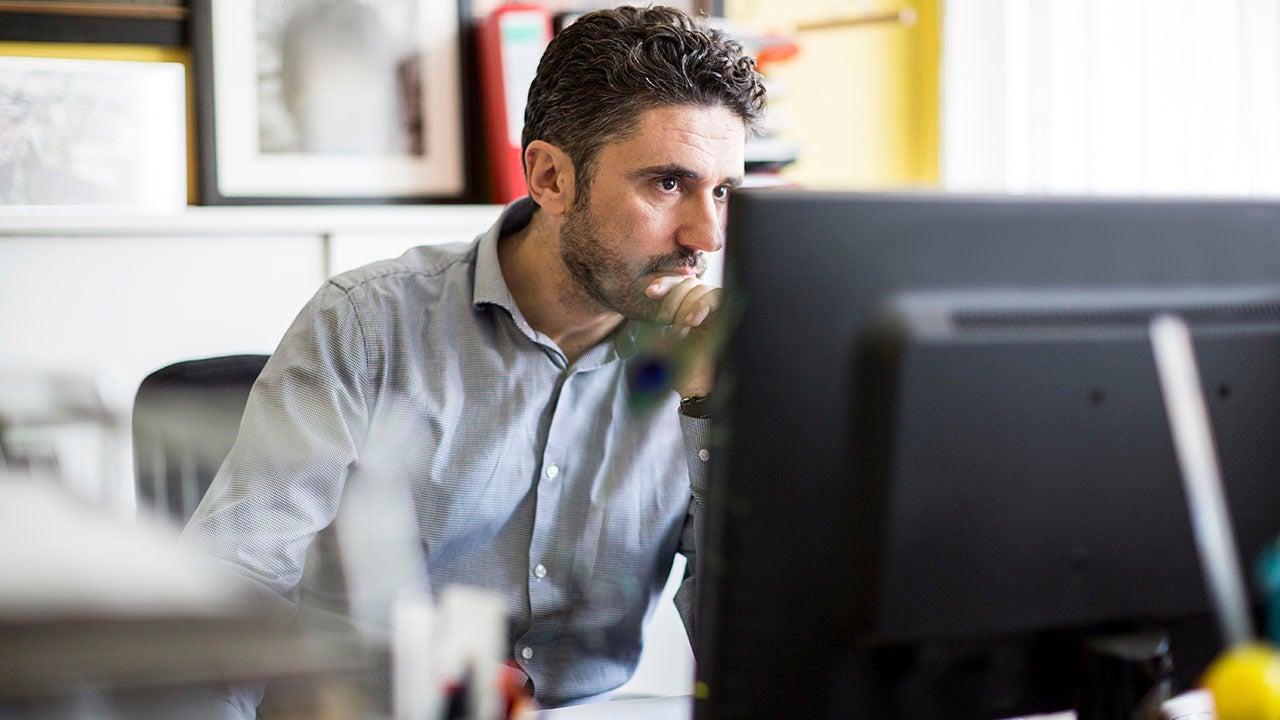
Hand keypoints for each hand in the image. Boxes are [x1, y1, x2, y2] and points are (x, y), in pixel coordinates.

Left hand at [645, 276, 720, 398]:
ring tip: (680, 330)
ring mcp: (716, 313)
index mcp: (685, 310)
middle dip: (673, 300)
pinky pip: (718, 299)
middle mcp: (701, 308)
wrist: (698, 391)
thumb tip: (640, 315)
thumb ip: (651, 331)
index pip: (677, 285)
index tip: (650, 292)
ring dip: (686, 306)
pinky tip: (693, 322)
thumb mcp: (657, 348)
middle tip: (664, 322)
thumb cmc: (678, 371)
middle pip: (688, 283)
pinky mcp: (728, 318)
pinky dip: (702, 305)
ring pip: (701, 289)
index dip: (664, 283)